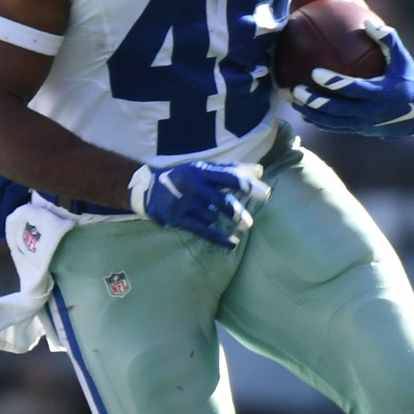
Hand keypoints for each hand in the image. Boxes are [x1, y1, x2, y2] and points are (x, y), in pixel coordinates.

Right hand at [128, 160, 269, 248]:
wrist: (148, 189)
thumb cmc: (184, 177)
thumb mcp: (204, 169)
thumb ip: (232, 170)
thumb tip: (260, 171)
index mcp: (201, 170)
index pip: (228, 177)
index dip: (246, 185)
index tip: (265, 194)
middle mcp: (192, 185)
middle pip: (220, 200)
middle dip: (236, 212)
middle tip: (248, 223)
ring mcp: (183, 203)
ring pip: (211, 217)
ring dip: (216, 219)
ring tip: (207, 213)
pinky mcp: (176, 218)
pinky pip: (201, 230)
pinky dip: (218, 238)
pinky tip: (233, 244)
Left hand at [290, 17, 413, 138]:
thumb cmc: (410, 80)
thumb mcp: (403, 59)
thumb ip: (388, 39)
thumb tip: (367, 20)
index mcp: (380, 94)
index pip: (352, 89)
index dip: (333, 83)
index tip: (314, 72)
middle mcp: (371, 112)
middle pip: (338, 110)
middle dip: (315, 102)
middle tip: (296, 90)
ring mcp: (365, 124)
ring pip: (334, 122)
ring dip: (312, 114)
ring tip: (293, 102)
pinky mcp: (361, 130)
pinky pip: (337, 128)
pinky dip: (320, 122)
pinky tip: (306, 113)